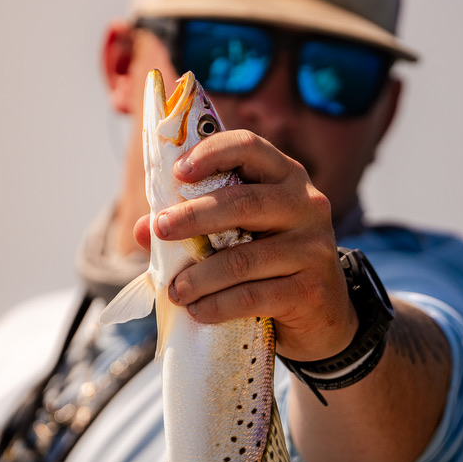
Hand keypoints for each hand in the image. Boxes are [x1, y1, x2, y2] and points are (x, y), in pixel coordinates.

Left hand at [134, 129, 357, 362]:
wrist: (322, 314)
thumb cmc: (270, 264)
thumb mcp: (239, 236)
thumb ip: (193, 226)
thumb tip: (140, 229)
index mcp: (286, 177)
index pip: (250, 147)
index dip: (212, 153)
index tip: (177, 172)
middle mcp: (307, 204)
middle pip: (244, 202)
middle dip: (194, 217)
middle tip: (160, 230)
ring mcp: (314, 247)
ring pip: (243, 258)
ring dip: (200, 276)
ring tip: (175, 290)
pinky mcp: (312, 288)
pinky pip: (253, 296)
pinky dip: (217, 305)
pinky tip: (198, 311)